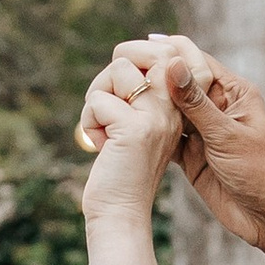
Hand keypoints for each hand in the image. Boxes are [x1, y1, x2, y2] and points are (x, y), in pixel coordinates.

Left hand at [79, 62, 181, 229]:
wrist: (120, 214)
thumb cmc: (121, 172)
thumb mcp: (136, 125)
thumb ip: (138, 95)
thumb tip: (123, 57)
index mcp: (176, 106)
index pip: (166, 50)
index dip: (135, 55)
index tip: (120, 88)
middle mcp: (172, 108)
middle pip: (137, 53)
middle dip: (110, 74)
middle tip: (105, 108)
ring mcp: (156, 117)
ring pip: (118, 69)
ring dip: (96, 97)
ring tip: (103, 129)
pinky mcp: (135, 129)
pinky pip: (98, 99)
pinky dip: (88, 120)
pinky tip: (100, 145)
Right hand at [83, 35, 264, 264]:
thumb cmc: (261, 173)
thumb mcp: (227, 136)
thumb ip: (196, 103)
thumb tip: (171, 64)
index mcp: (233, 92)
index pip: (194, 60)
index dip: (165, 53)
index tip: (136, 52)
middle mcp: (216, 106)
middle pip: (177, 81)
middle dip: (150, 77)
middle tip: (117, 72)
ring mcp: (202, 130)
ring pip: (167, 108)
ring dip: (146, 104)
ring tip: (115, 95)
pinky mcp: (191, 154)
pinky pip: (165, 135)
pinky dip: (147, 131)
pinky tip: (125, 125)